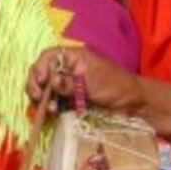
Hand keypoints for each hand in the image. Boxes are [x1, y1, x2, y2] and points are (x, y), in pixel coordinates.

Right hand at [27, 47, 143, 115]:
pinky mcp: (70, 98)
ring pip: (46, 87)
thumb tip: (51, 82)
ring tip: (48, 110)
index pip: (49, 56)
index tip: (42, 82)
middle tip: (37, 98)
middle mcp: (68, 68)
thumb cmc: (118, 87)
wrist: (134, 105)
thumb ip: (71, 83)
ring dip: (42, 98)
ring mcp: (68, 83)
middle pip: (42, 71)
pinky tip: (52, 113)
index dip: (40, 67)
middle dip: (36, 84)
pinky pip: (54, 100)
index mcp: (75, 57)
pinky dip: (50, 106)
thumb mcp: (94, 84)